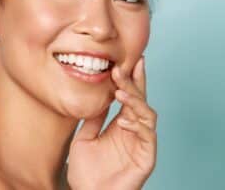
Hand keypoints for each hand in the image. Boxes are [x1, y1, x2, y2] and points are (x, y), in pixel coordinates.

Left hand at [67, 56, 157, 189]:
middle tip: (126, 66)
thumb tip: (98, 95)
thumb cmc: (86, 170)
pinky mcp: (146, 156)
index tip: (124, 62)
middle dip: (135, 81)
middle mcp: (133, 129)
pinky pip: (147, 135)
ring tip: (120, 91)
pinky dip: (138, 123)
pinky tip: (124, 118)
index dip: (129, 79)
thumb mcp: (85, 136)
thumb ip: (94, 117)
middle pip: (139, 99)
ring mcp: (141, 142)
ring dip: (135, 100)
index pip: (128, 97)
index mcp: (121, 123)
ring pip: (147, 113)